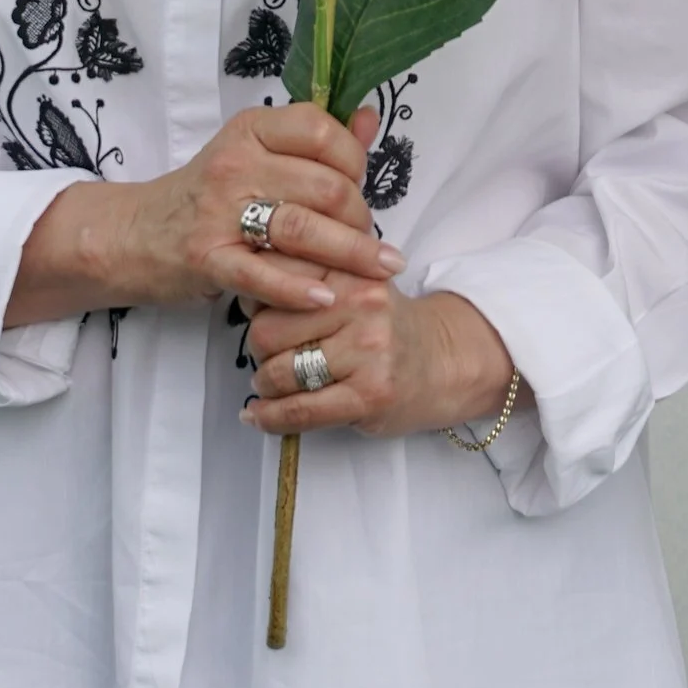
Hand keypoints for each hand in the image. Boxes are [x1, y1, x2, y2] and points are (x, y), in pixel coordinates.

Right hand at [6, 98, 403, 327]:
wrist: (134, 235)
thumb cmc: (208, 196)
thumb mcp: (255, 154)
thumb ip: (313, 140)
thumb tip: (368, 118)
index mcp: (251, 128)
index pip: (321, 131)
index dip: (354, 161)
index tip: (360, 186)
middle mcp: (235, 162)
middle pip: (324, 186)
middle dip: (361, 217)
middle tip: (372, 240)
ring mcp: (218, 210)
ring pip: (303, 228)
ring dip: (351, 253)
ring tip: (380, 270)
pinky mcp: (206, 257)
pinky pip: (263, 273)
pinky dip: (300, 289)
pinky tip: (327, 298)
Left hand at [245, 282, 516, 441]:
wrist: (445, 361)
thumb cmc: (386, 326)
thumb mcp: (354, 284)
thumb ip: (308, 279)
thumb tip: (243, 289)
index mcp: (351, 270)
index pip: (276, 277)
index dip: (255, 299)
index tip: (258, 311)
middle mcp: (361, 303)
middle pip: (266, 329)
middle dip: (258, 348)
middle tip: (269, 355)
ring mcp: (368, 350)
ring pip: (279, 372)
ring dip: (265, 385)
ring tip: (272, 384)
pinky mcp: (370, 393)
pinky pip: (300, 410)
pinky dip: (270, 418)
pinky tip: (259, 416)